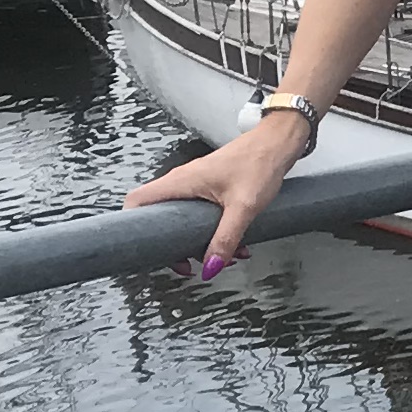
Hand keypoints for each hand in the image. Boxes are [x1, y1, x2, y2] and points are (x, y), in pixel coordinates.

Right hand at [123, 108, 309, 274]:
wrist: (277, 144)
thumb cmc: (259, 164)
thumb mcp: (243, 207)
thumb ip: (226, 239)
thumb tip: (210, 267)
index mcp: (180, 182)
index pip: (137, 201)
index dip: (134, 227)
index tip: (155, 252)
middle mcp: (182, 182)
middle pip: (159, 218)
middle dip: (175, 245)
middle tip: (191, 263)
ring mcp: (195, 184)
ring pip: (183, 220)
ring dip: (200, 242)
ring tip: (223, 256)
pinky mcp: (209, 188)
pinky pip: (200, 215)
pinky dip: (214, 232)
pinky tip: (236, 244)